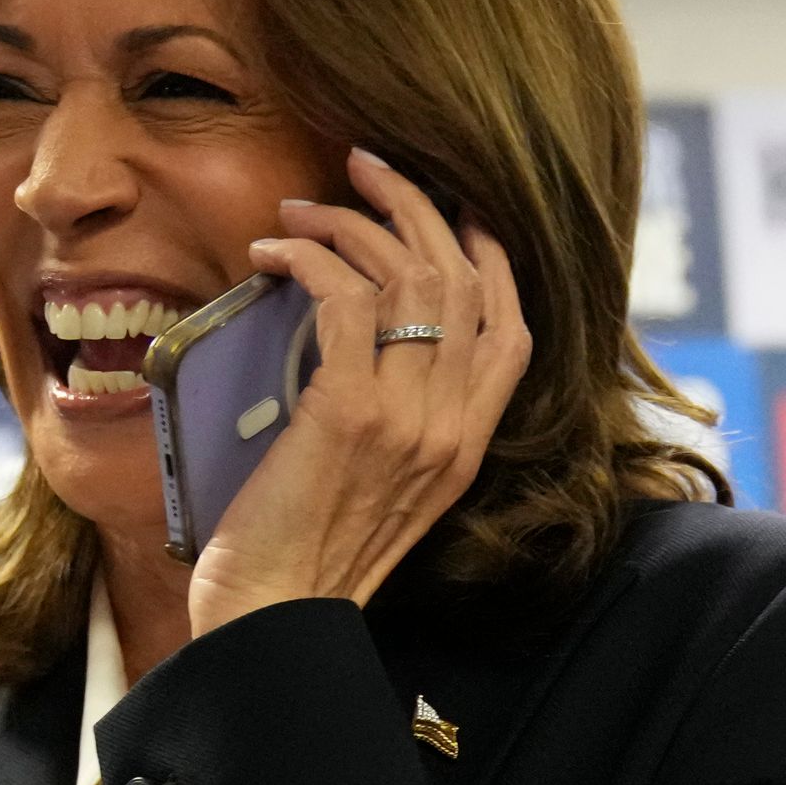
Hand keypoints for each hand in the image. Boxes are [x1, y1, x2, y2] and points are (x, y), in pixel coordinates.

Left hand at [191, 148, 532, 634]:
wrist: (274, 618)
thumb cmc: (306, 557)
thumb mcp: (383, 487)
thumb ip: (400, 421)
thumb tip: (366, 344)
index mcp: (469, 443)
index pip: (511, 324)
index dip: (488, 251)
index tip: (452, 202)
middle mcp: (453, 425)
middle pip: (461, 278)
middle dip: (414, 205)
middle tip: (363, 166)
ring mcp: (408, 417)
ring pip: (408, 275)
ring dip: (350, 223)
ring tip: (301, 208)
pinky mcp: (349, 410)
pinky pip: (345, 299)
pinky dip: (309, 258)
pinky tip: (274, 251)